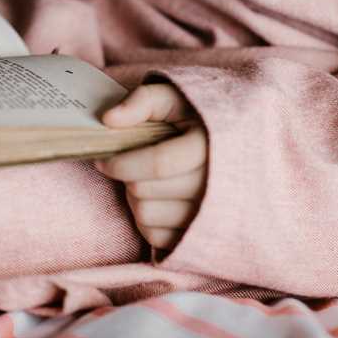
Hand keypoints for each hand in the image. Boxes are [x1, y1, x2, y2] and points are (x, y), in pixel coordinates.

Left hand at [95, 84, 207, 250]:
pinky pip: (156, 237)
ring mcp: (212, 216)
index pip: (159, 163)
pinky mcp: (201, 238)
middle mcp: (218, 186)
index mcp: (212, 147)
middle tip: (131, 165)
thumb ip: (143, 100)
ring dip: (135, 198)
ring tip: (147, 181)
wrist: (232, 146)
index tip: (105, 160)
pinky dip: (147, 220)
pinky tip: (157, 200)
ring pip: (147, 214)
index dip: (123, 163)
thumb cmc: (195, 120)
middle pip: (146, 190)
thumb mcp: (175, 98)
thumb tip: (109, 119)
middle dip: (129, 176)